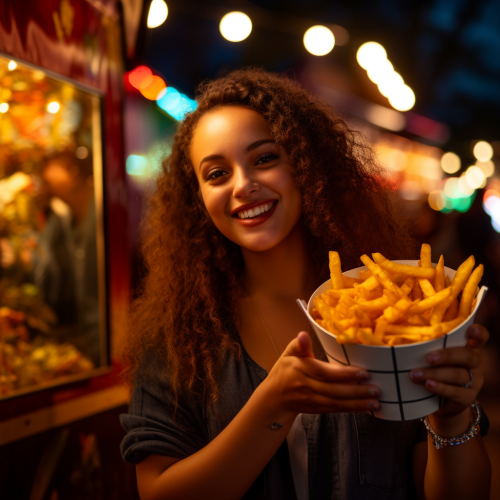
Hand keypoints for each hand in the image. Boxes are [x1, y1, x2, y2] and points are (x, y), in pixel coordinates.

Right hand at [263, 331, 379, 416]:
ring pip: (336, 403)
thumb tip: (303, 334)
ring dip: (357, 403)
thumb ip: (299, 345)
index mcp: (301, 369)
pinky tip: (366, 408)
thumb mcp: (288, 354)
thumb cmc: (284, 371)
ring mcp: (312, 400)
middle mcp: (307, 386)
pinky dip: (352, 409)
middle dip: (356, 391)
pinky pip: (336, 410)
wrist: (274, 398)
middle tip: (376, 389)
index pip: (324, 372)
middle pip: (333, 390)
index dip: (343, 374)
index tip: (363, 372)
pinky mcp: (317, 410)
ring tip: (376, 401)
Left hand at [409, 324, 487, 427]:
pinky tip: (428, 385)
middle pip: (467, 356)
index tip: (471, 330)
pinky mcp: (467, 398)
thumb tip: (401, 335)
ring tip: (415, 375)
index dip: (479, 333)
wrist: (442, 401)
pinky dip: (440, 388)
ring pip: (458, 375)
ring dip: (434, 374)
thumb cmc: (436, 369)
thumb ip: (429, 346)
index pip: (480, 338)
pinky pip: (455, 392)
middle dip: (447, 356)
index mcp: (469, 348)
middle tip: (428, 358)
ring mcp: (473, 381)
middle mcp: (474, 364)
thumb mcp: (436, 357)